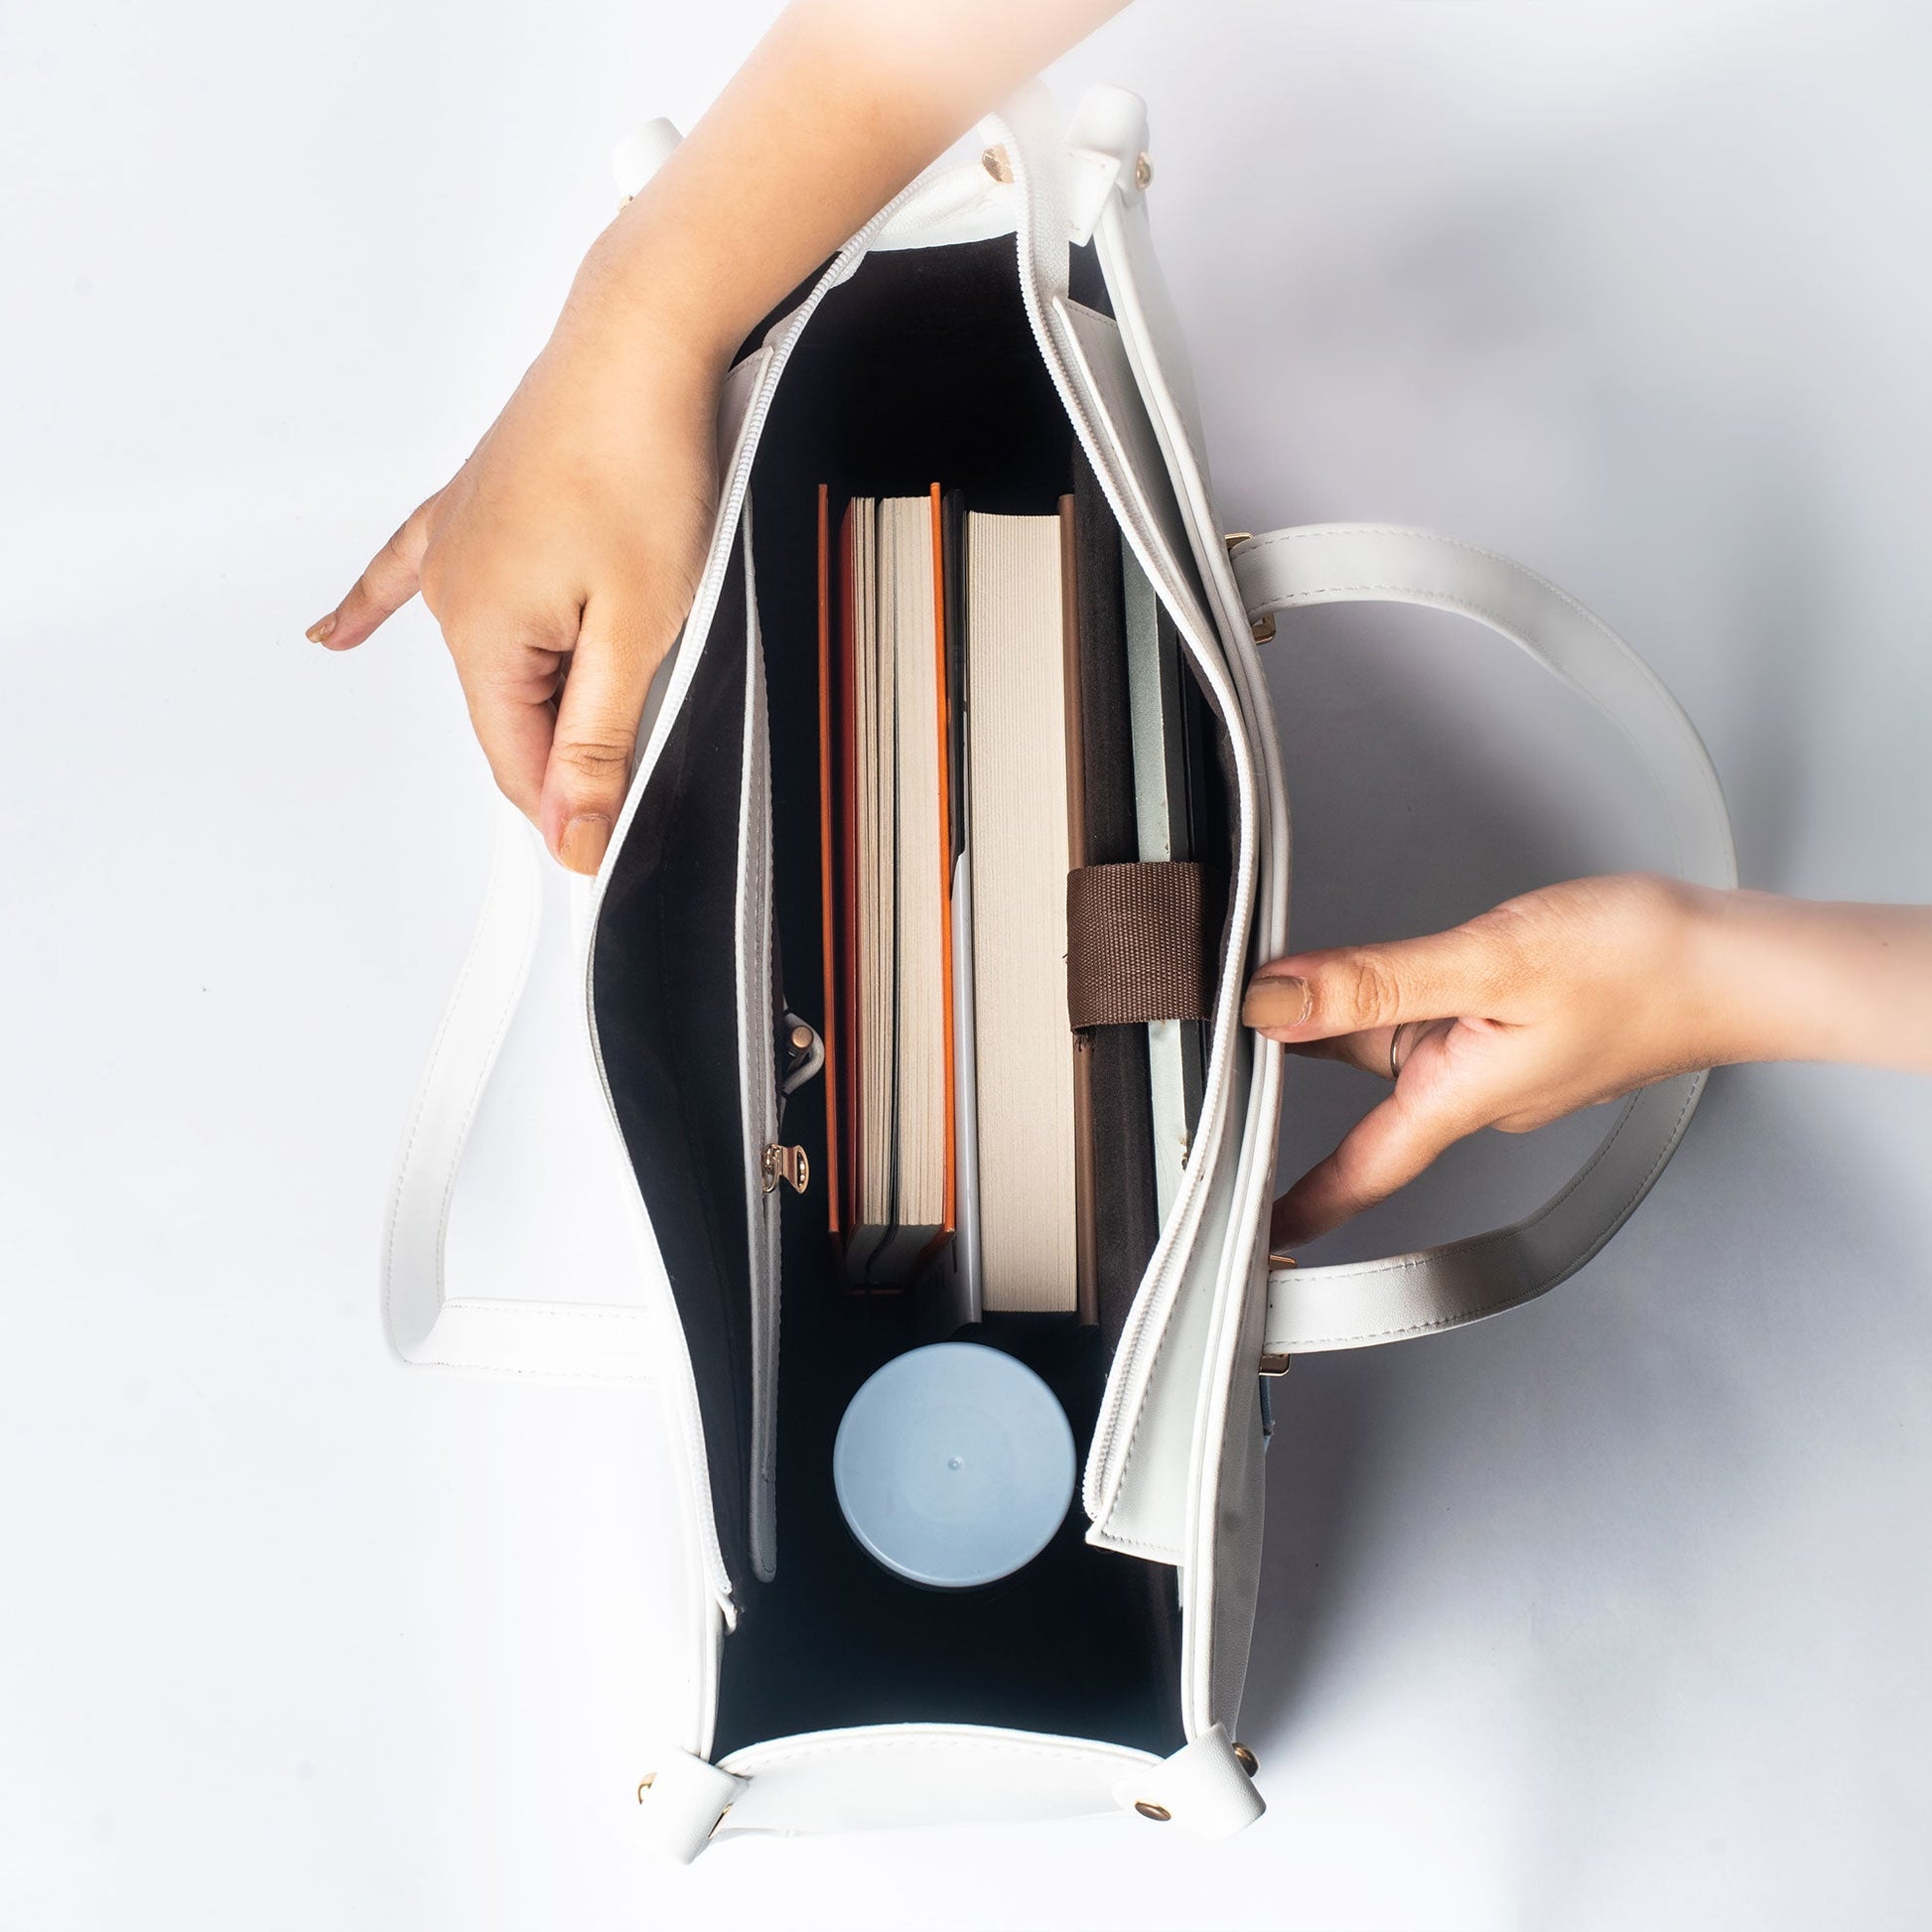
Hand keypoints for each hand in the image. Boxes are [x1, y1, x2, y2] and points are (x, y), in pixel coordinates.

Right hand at [307, 286, 724, 873]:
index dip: (572, 809)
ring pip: (498, 652)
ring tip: (610, 608)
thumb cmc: (641, 462)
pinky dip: (381, 606)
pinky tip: (337, 636)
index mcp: (480, 633)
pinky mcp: (472, 510)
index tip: (607, 842)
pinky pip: (414, 571)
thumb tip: (572, 835)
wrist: (639, 341)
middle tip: (656, 679)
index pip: (514, 765)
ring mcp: (454, 548)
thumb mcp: (638, 628)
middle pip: (512, 711)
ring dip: (548, 668)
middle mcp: (448, 594)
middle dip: (576, 730)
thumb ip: (598, 742)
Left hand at [1242, 874, 1739, 1246]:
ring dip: (1342, 1022)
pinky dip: (1394, 1000)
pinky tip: (1382, 967)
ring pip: (1400, 1046)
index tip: (1250, 1235)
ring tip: (1282, 983)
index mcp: (1459, 1097)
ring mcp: (1507, 1064)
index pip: (1357, 1172)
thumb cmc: (1642, 968)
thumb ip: (1374, 983)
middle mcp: (1479, 1094)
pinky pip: (1441, 1023)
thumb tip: (1276, 1001)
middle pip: (1368, 1091)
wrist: (1742, 960)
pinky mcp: (1529, 1030)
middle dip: (1299, 1072)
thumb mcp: (1488, 962)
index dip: (1297, 1207)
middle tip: (1232, 1049)